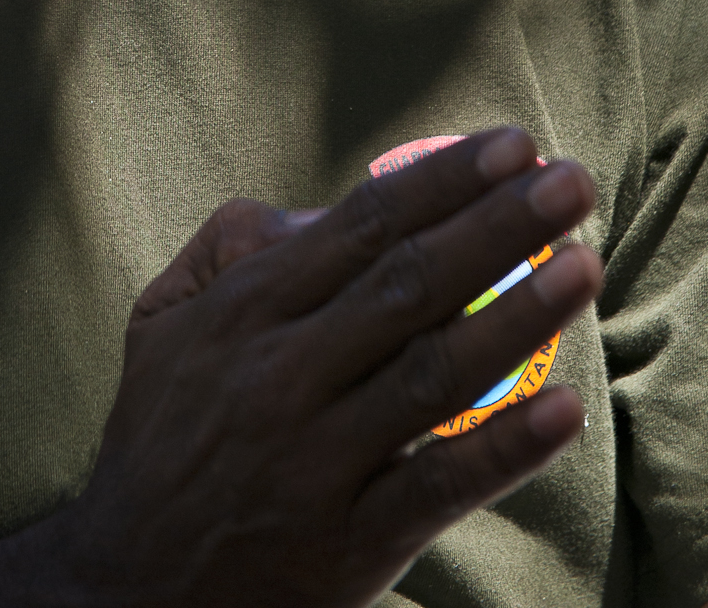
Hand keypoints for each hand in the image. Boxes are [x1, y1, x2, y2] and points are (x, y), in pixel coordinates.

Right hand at [63, 128, 599, 607]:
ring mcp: (317, 462)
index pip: (362, 226)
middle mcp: (281, 375)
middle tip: (572, 184)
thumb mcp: (162, 321)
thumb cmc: (163, 435)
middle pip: (408, 284)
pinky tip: (566, 411)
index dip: (443, 181)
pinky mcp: (350, 546)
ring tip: (582, 266)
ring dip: (516, 317)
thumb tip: (322, 208)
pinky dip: (504, 449)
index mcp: (243, 311)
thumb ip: (231, 246)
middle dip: (497, 226)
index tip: (515, 145)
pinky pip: (439, 487)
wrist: (125, 591)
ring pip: (433, 375)